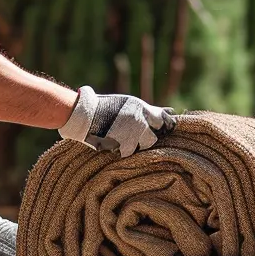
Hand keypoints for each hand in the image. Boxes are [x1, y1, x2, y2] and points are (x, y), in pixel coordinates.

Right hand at [56, 86, 174, 157]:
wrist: (84, 114)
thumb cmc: (105, 106)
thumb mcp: (128, 103)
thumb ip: (146, 111)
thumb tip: (170, 112)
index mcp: (142, 109)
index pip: (164, 120)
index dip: (165, 126)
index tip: (165, 130)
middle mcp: (139, 122)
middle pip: (154, 138)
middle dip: (148, 139)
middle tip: (139, 138)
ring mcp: (130, 135)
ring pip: (141, 147)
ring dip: (135, 146)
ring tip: (124, 140)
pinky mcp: (120, 146)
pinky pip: (128, 152)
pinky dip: (123, 150)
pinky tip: (116, 144)